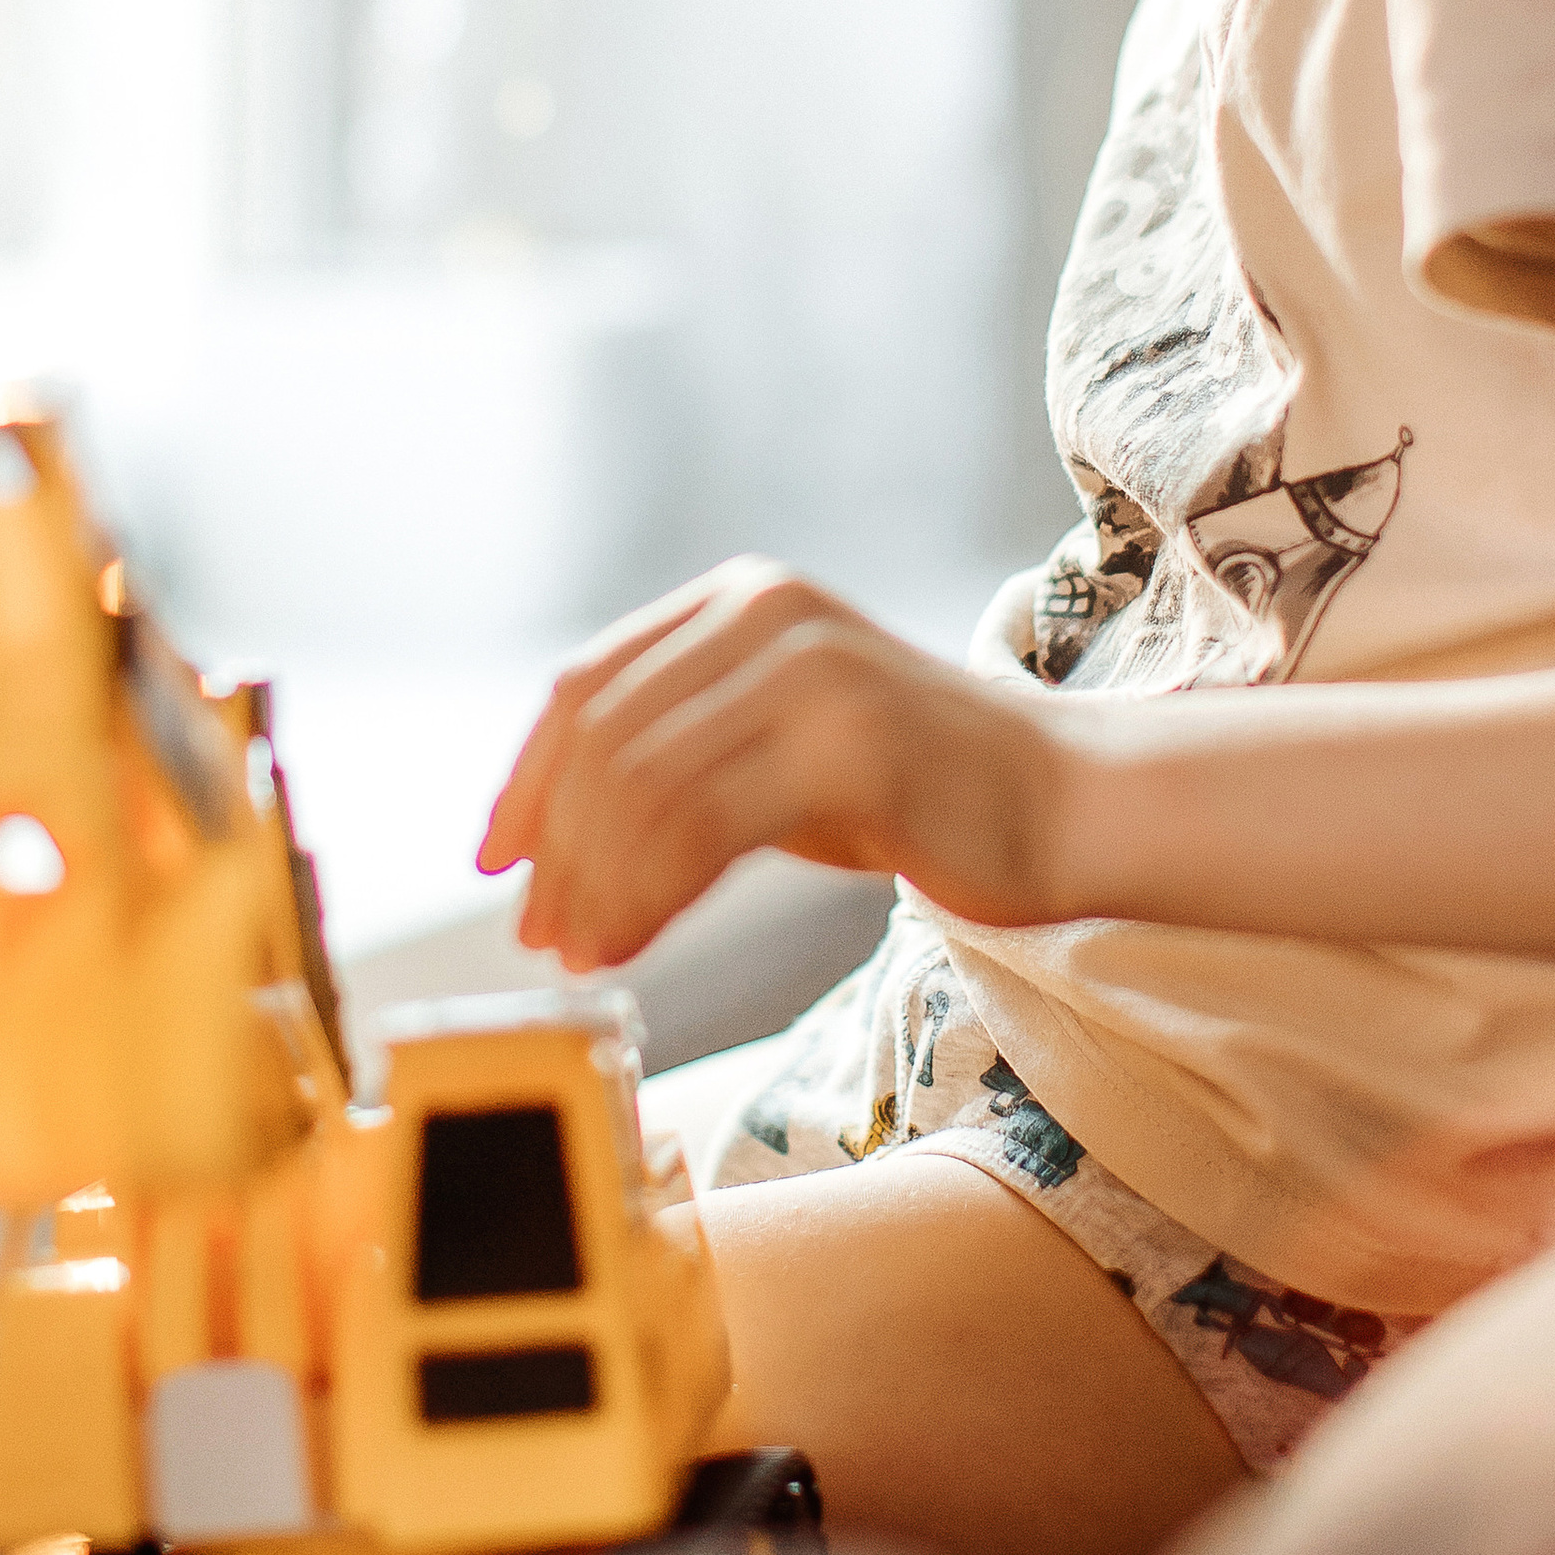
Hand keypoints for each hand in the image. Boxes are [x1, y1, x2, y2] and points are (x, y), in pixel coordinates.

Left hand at [478, 557, 1073, 967]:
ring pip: (644, 783)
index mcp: (739, 600)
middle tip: (539, 936)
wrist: (1061, 804)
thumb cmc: (914, 790)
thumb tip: (547, 842)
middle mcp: (766, 614)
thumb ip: (681, 755)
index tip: (493, 860)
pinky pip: (702, 824)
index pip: (586, 685)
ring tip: (584, 954)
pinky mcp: (847, 741)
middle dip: (555, 847)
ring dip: (594, 883)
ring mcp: (809, 671)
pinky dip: (647, 893)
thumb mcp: (777, 744)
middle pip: (603, 736)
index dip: (526, 779)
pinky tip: (633, 941)